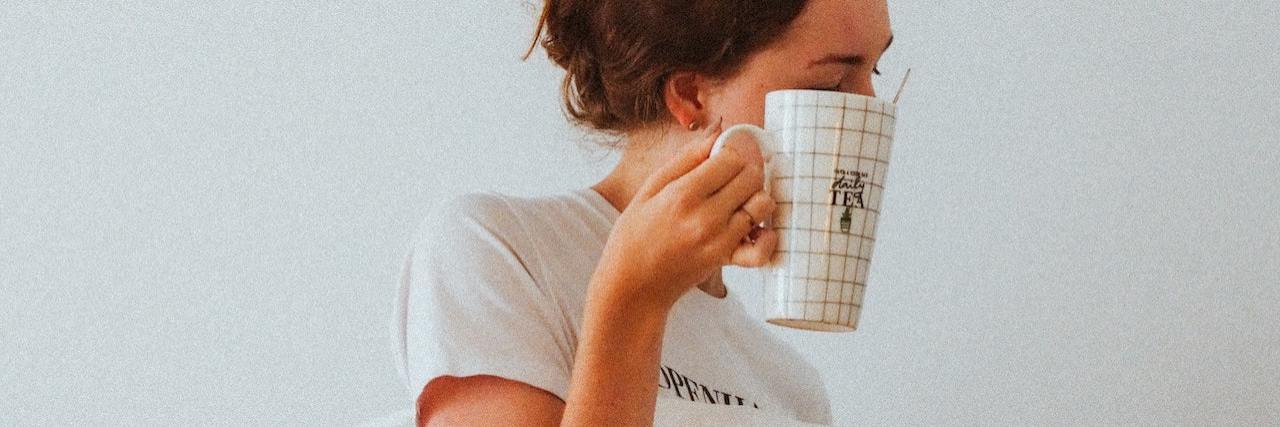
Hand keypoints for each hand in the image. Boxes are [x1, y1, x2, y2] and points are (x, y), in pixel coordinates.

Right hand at [591, 120, 778, 311]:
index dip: (731, 153)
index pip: (729, 159)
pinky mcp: (725, 261)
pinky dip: (767, 237)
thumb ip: (685, 159)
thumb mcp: (649, 189)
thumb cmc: (634, 235)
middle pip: (750, 178)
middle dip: (746, 171)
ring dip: (756, 198)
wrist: (631, 284)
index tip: (723, 158)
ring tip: (740, 201)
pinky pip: (762, 249)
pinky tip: (755, 230)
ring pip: (762, 206)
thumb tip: (716, 132)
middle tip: (732, 178)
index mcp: (682, 194)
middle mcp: (704, 216)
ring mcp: (718, 241)